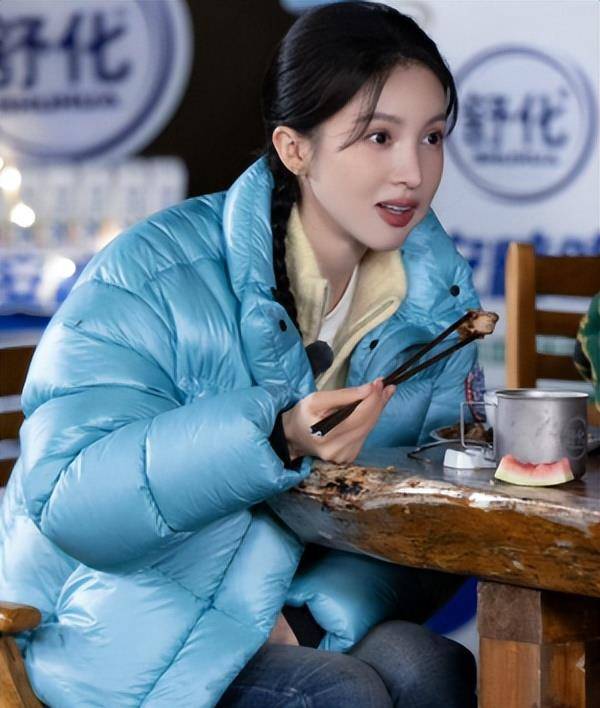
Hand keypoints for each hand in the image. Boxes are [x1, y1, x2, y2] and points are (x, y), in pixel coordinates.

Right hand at [281, 378, 395, 464]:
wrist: (295, 436)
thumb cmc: (304, 415)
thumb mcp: (317, 399)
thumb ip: (343, 395)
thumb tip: (369, 389)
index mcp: (325, 436)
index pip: (358, 416)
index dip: (371, 399)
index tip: (378, 383)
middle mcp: (336, 451)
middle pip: (366, 424)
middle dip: (378, 402)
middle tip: (386, 385)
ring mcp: (343, 456)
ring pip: (368, 429)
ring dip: (377, 410)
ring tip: (384, 393)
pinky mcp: (348, 457)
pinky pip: (365, 435)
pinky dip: (370, 420)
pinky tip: (373, 407)